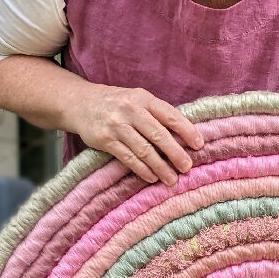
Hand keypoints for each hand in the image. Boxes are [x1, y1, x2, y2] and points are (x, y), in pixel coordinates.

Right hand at [70, 84, 203, 184]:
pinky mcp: (104, 140)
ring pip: (143, 150)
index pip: (170, 115)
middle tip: (187, 167)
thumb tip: (183, 136)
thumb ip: (156, 113)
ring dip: (160, 167)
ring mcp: (116, 125)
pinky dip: (142, 169)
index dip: (187, 130)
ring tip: (171, 179)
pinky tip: (152, 177)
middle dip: (175, 153)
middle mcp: (130, 110)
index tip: (199, 145)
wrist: (80, 103)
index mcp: (143, 98)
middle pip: (158, 134)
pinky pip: (127, 158)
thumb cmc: (117, 103)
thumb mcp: (137, 99)